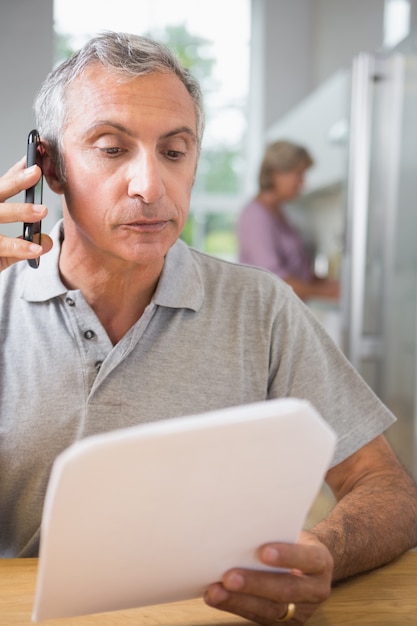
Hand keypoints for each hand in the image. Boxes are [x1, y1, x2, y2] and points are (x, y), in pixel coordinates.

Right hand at [0, 157, 52, 271]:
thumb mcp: (3, 251)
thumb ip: (24, 244)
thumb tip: (48, 241)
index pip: (0, 188)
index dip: (16, 174)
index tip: (35, 158)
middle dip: (14, 181)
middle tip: (37, 171)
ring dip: (18, 210)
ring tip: (42, 210)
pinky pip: (1, 247)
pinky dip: (19, 247)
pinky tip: (36, 249)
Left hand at [204, 531, 332, 624]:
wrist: (310, 565)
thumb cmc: (294, 542)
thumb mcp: (294, 533)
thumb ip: (276, 534)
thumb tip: (242, 526)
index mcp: (321, 562)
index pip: (308, 559)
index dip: (287, 556)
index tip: (263, 552)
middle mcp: (316, 589)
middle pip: (286, 590)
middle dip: (255, 584)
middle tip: (229, 577)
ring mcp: (302, 610)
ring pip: (271, 609)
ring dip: (239, 601)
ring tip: (215, 591)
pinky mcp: (285, 622)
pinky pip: (259, 617)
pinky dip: (236, 606)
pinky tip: (217, 597)